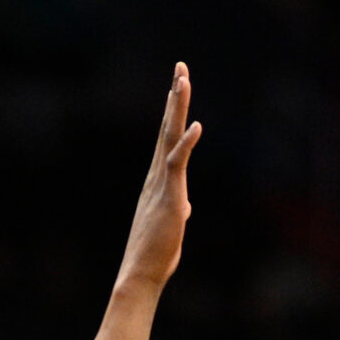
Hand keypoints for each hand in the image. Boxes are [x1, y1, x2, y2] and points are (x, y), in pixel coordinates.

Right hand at [116, 63, 203, 293]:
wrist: (142, 272)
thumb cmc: (156, 252)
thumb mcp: (172, 223)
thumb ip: (178, 208)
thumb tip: (185, 205)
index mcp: (159, 178)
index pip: (168, 137)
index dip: (174, 111)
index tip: (178, 85)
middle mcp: (157, 174)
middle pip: (167, 127)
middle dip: (175, 96)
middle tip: (181, 67)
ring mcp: (162, 182)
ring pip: (170, 137)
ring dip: (177, 108)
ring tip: (182, 80)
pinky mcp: (170, 195)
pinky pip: (178, 162)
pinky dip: (187, 143)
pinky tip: (197, 125)